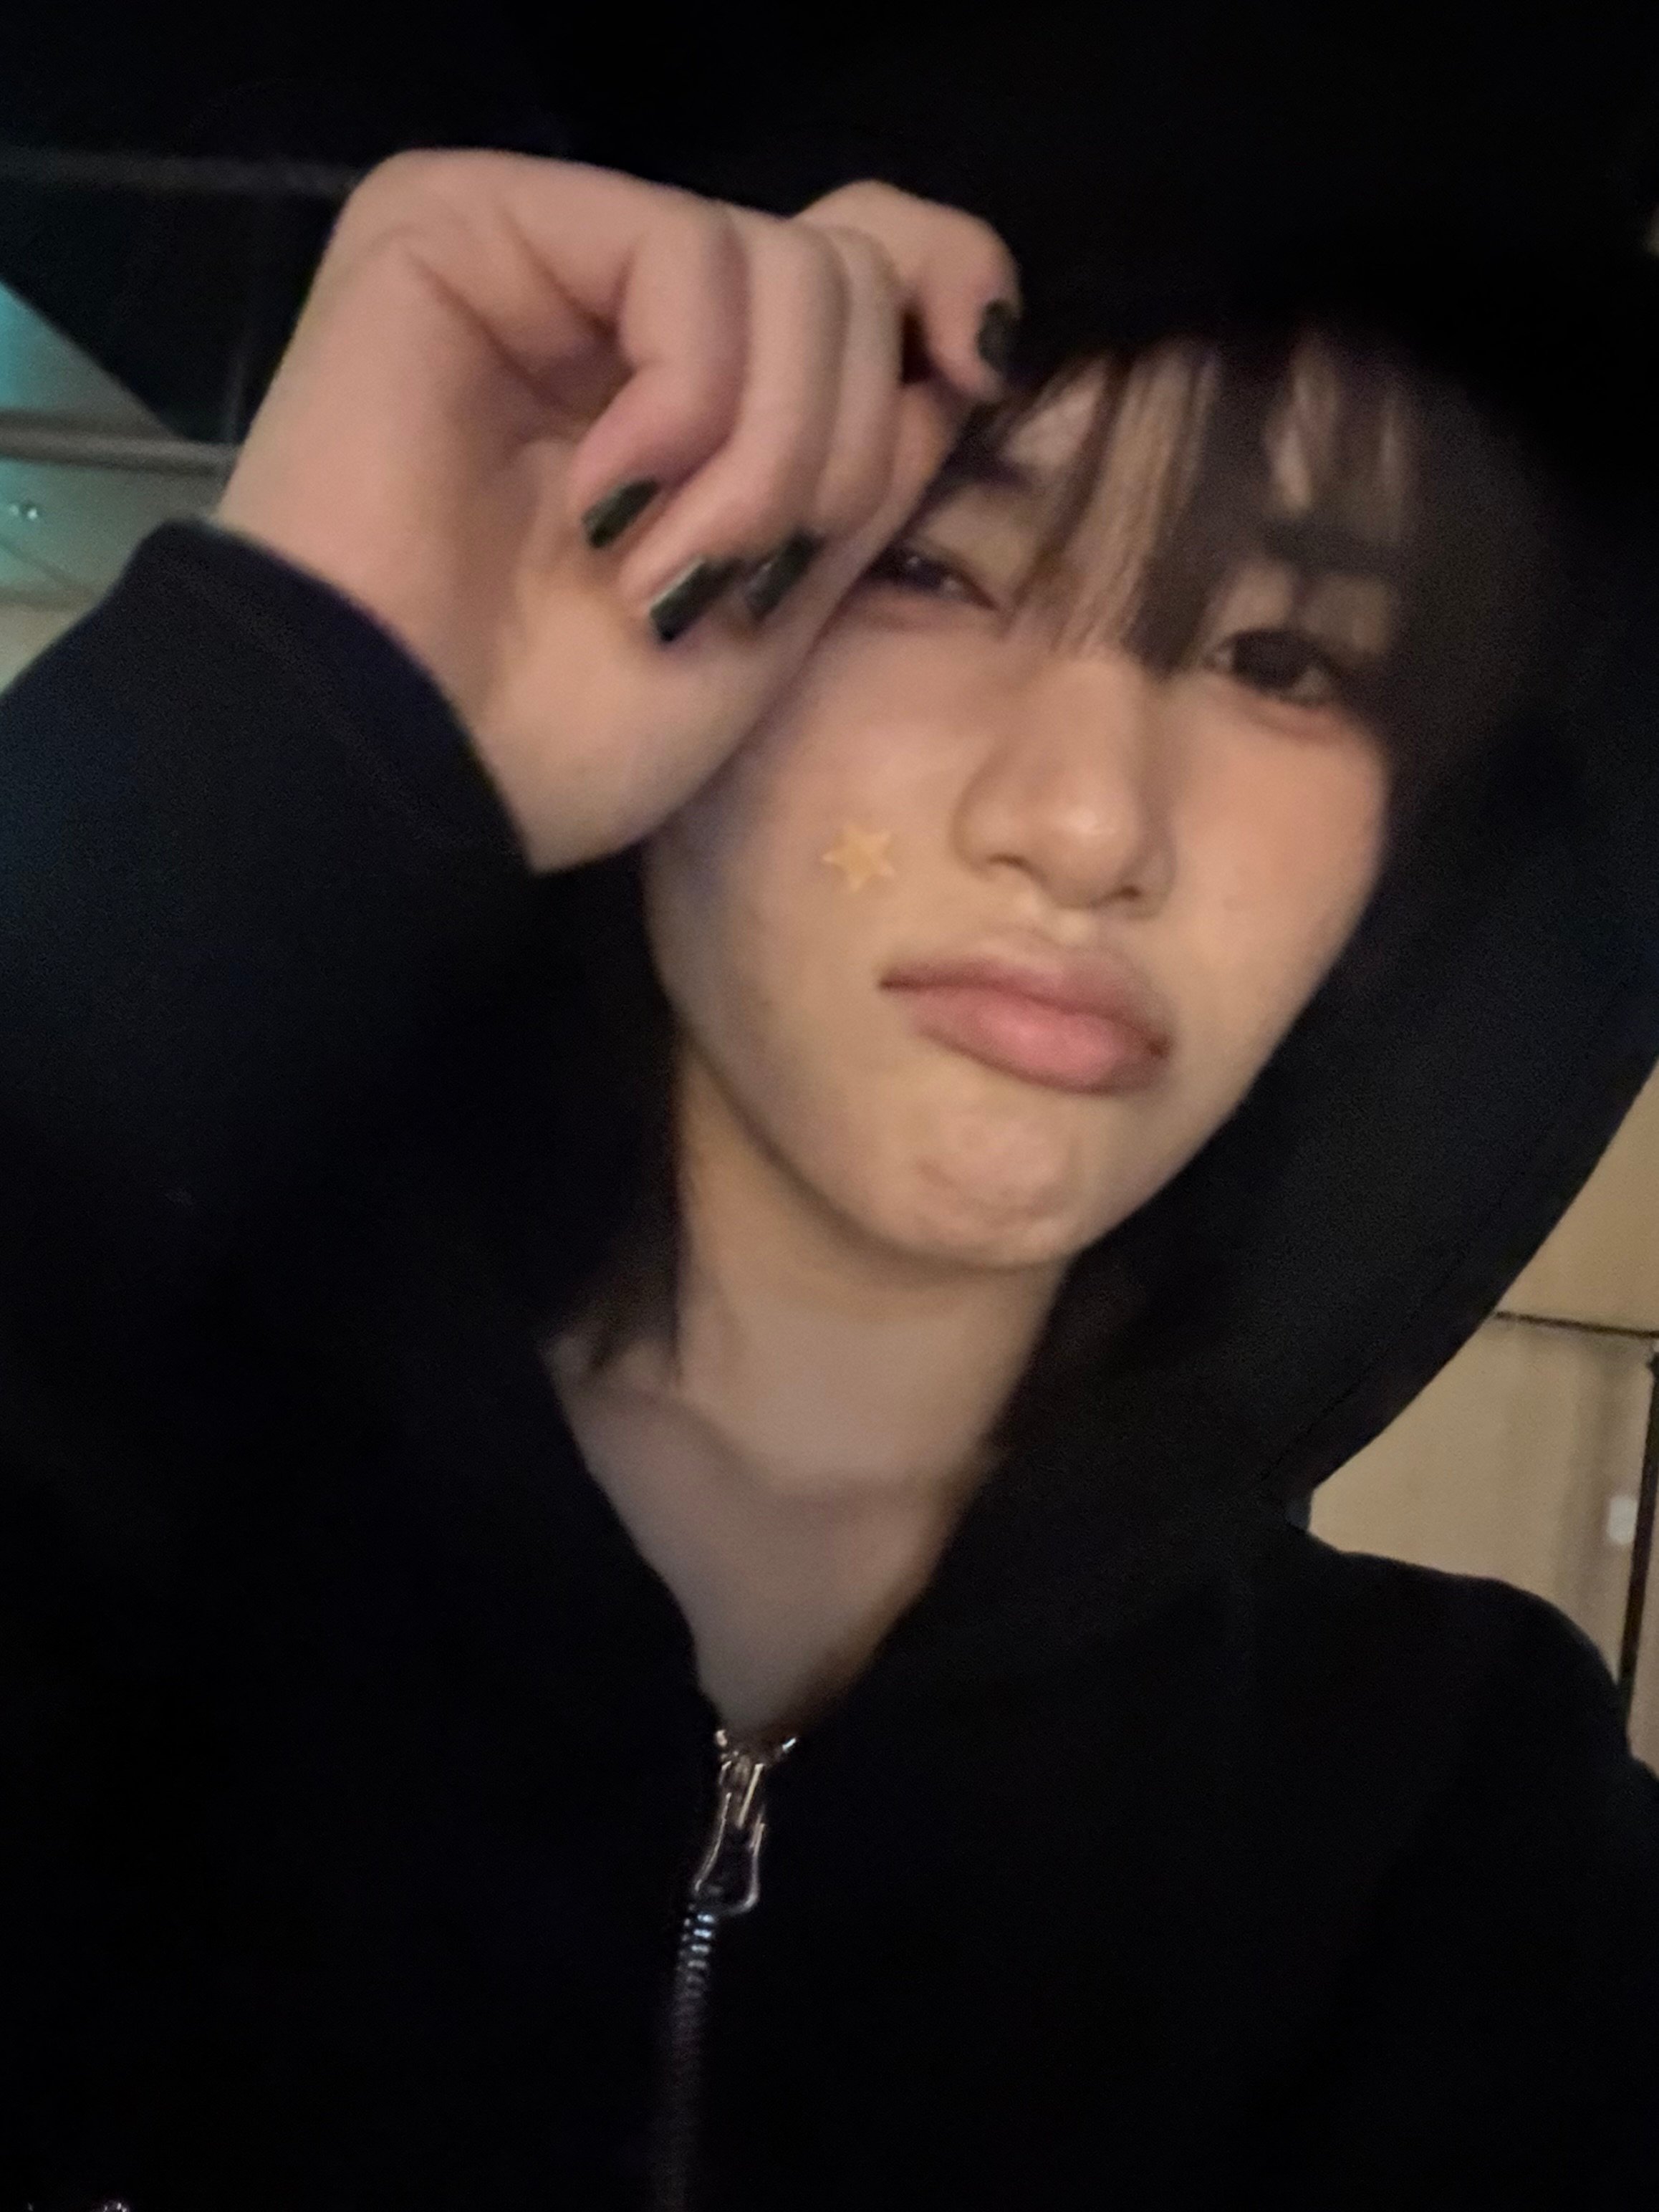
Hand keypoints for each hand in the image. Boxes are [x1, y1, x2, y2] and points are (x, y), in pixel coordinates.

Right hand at [213, 150, 1020, 871]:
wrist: (407, 774)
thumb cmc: (568, 732)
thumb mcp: (774, 605)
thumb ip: (868, 465)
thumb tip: (958, 347)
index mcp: (693, 383)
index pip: (860, 265)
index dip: (943, 294)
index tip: (975, 373)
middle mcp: (619, 302)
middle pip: (842, 274)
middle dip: (835, 454)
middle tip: (733, 584)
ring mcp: (543, 253)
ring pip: (785, 265)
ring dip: (763, 457)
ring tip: (661, 576)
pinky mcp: (460, 221)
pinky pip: (682, 255)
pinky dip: (687, 404)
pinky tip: (605, 505)